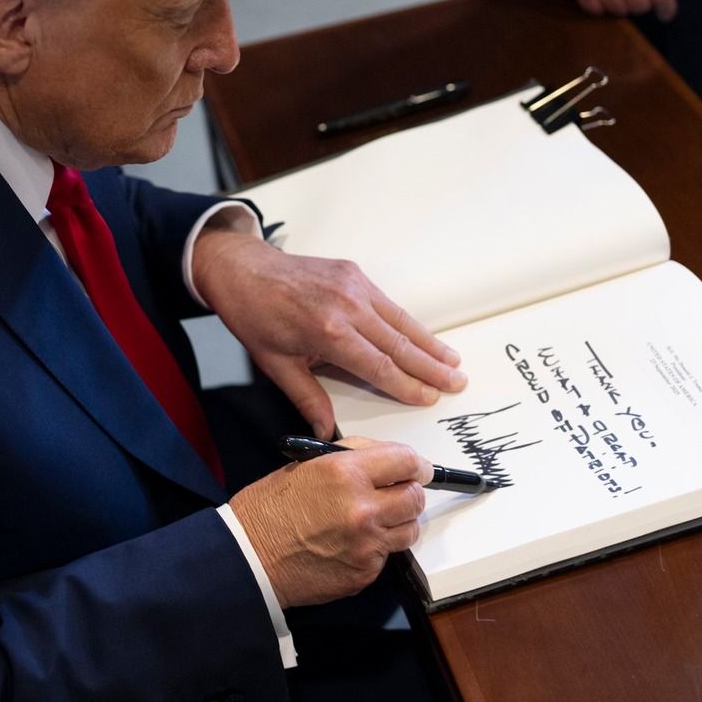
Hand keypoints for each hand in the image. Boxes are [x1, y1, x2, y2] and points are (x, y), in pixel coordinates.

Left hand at [191, 221, 465, 437]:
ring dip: (428, 343)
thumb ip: (307, 397)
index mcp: (328, 332)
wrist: (243, 270)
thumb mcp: (276, 365)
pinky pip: (388, 303)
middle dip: (430, 366)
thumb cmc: (256, 317)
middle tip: (458, 382)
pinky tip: (423, 336)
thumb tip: (327, 430)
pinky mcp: (354, 273)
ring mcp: (354, 286)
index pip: (378, 366)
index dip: (407, 385)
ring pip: (400, 320)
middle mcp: (348, 306)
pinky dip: (409, 322)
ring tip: (453, 360)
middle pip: (399, 344)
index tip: (430, 398)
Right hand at [229, 438, 429, 606]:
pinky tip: (351, 543)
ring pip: (410, 529)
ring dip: (398, 522)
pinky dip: (376, 548)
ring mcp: (366, 544)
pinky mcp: (365, 572)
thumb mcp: (304, 466)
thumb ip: (349, 459)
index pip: (405, 461)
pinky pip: (387, 555)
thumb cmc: (268, 510)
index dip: (415, 464)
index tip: (416, 468)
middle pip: (415, 497)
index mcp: (344, 473)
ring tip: (373, 520)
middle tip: (396, 493)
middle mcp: (361, 508)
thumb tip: (383, 459)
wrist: (249, 557)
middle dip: (408, 492)